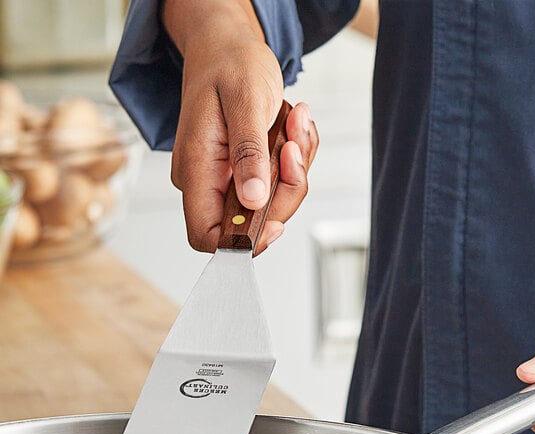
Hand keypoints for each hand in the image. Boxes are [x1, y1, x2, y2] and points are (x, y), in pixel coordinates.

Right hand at [162, 0, 317, 254]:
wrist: (227, 46)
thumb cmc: (230, 65)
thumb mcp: (245, 102)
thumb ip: (248, 154)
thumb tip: (252, 201)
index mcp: (197, 168)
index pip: (207, 235)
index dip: (242, 240)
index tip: (275, 221)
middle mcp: (206, 180)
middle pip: (250, 221)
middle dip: (284, 190)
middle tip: (291, 146)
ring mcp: (225, 178)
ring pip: (270, 203)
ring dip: (292, 168)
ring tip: (292, 125)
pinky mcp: (242, 172)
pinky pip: (276, 184)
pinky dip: (292, 160)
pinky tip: (290, 127)